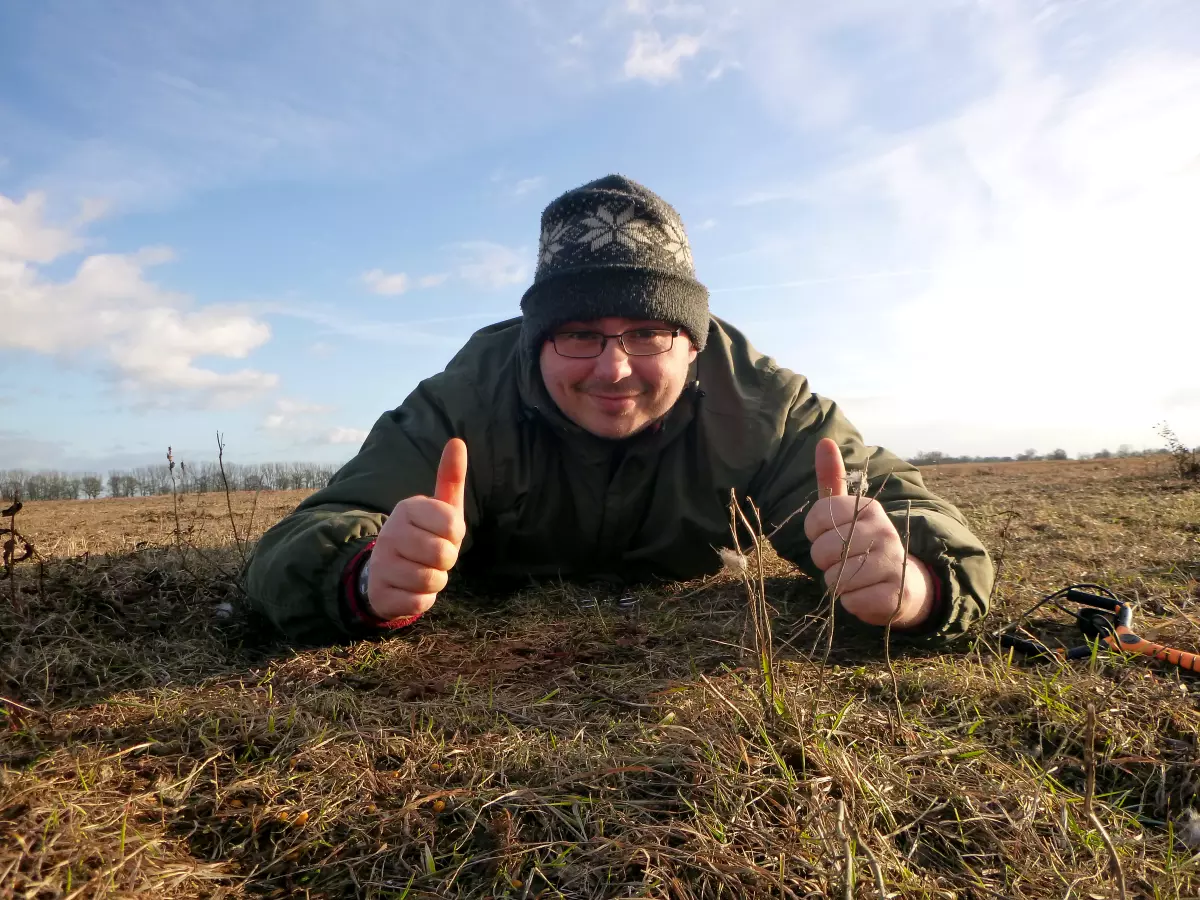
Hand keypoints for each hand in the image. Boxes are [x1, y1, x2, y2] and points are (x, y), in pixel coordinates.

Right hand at [367, 438, 467, 619]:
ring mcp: (381, 564)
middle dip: (446, 560)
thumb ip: (450, 477)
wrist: (385, 573)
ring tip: (421, 570)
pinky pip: (419, 603)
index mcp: (407, 508)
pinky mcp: (380, 594)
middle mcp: (390, 533)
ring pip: (433, 580)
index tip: (440, 533)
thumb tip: (458, 441)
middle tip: (431, 555)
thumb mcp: (440, 509)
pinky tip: (409, 589)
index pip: (454, 525)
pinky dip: (422, 600)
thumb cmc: (423, 536)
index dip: (454, 536)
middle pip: (444, 555)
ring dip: (436, 581)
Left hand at [803, 438, 934, 627]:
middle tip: (843, 562)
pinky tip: (866, 594)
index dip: (815, 535)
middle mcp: (884, 531)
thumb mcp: (847, 512)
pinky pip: (852, 602)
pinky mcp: (897, 595)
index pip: (817, 519)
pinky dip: (852, 603)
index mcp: (869, 508)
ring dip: (838, 585)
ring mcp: (893, 562)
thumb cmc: (864, 545)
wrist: (904, 583)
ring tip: (855, 579)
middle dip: (825, 563)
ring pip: (836, 580)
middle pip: (822, 552)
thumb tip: (824, 441)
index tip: (831, 537)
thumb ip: (832, 479)